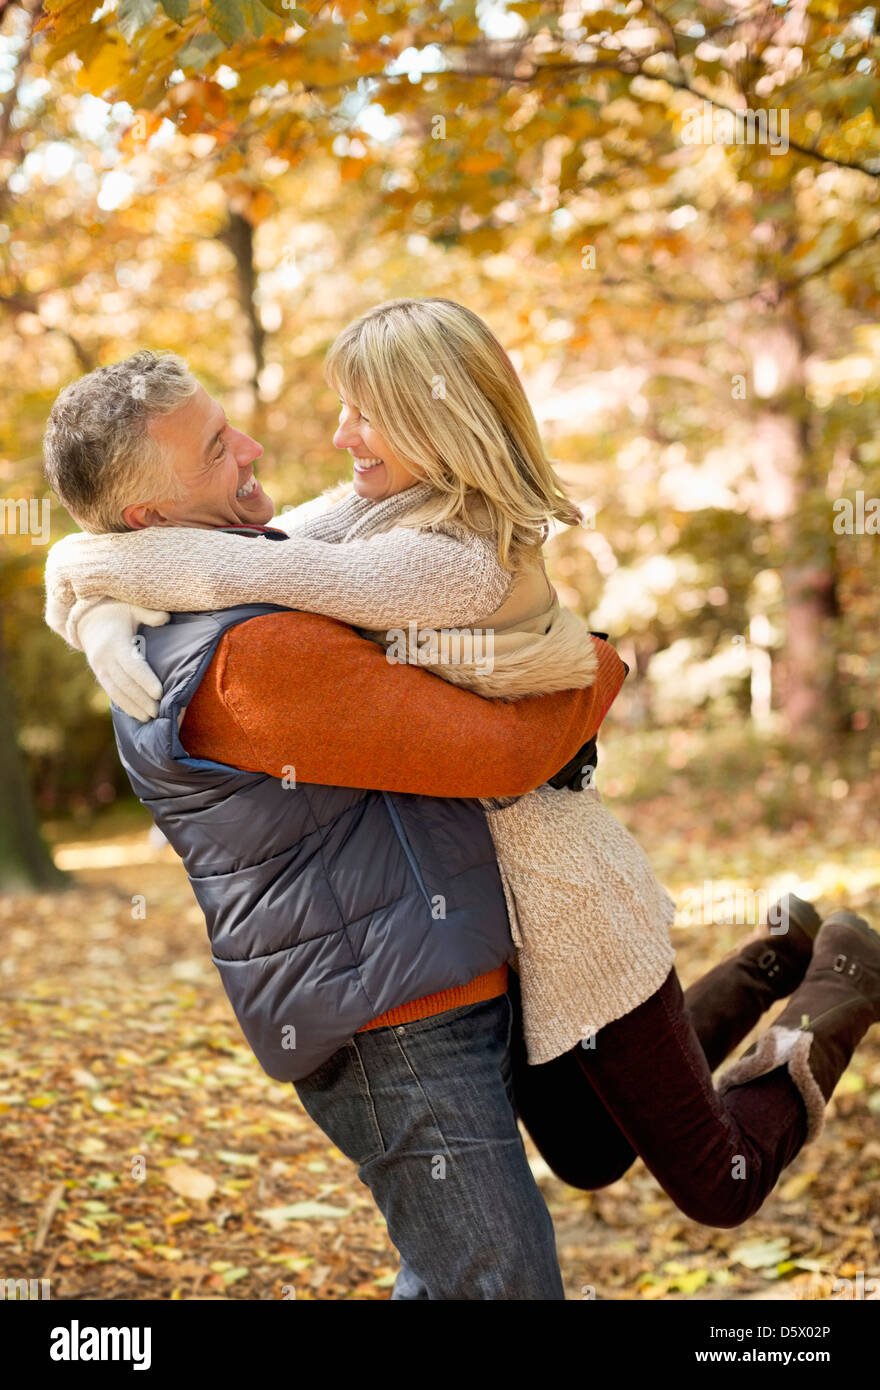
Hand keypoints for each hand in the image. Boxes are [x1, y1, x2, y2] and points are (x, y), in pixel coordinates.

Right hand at [77, 600, 169, 720]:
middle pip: (125, 683)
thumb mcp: (131, 607)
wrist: (86, 619)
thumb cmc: (115, 612)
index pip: (132, 666)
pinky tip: (136, 714)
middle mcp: (105, 658)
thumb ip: (148, 614)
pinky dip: (123, 704)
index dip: (145, 680)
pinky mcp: (98, 674)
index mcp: (115, 643)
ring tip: (149, 718)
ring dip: (133, 706)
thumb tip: (166, 617)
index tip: (160, 693)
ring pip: (116, 691)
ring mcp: (99, 667)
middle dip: (142, 699)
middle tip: (158, 711)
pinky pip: (111, 692)